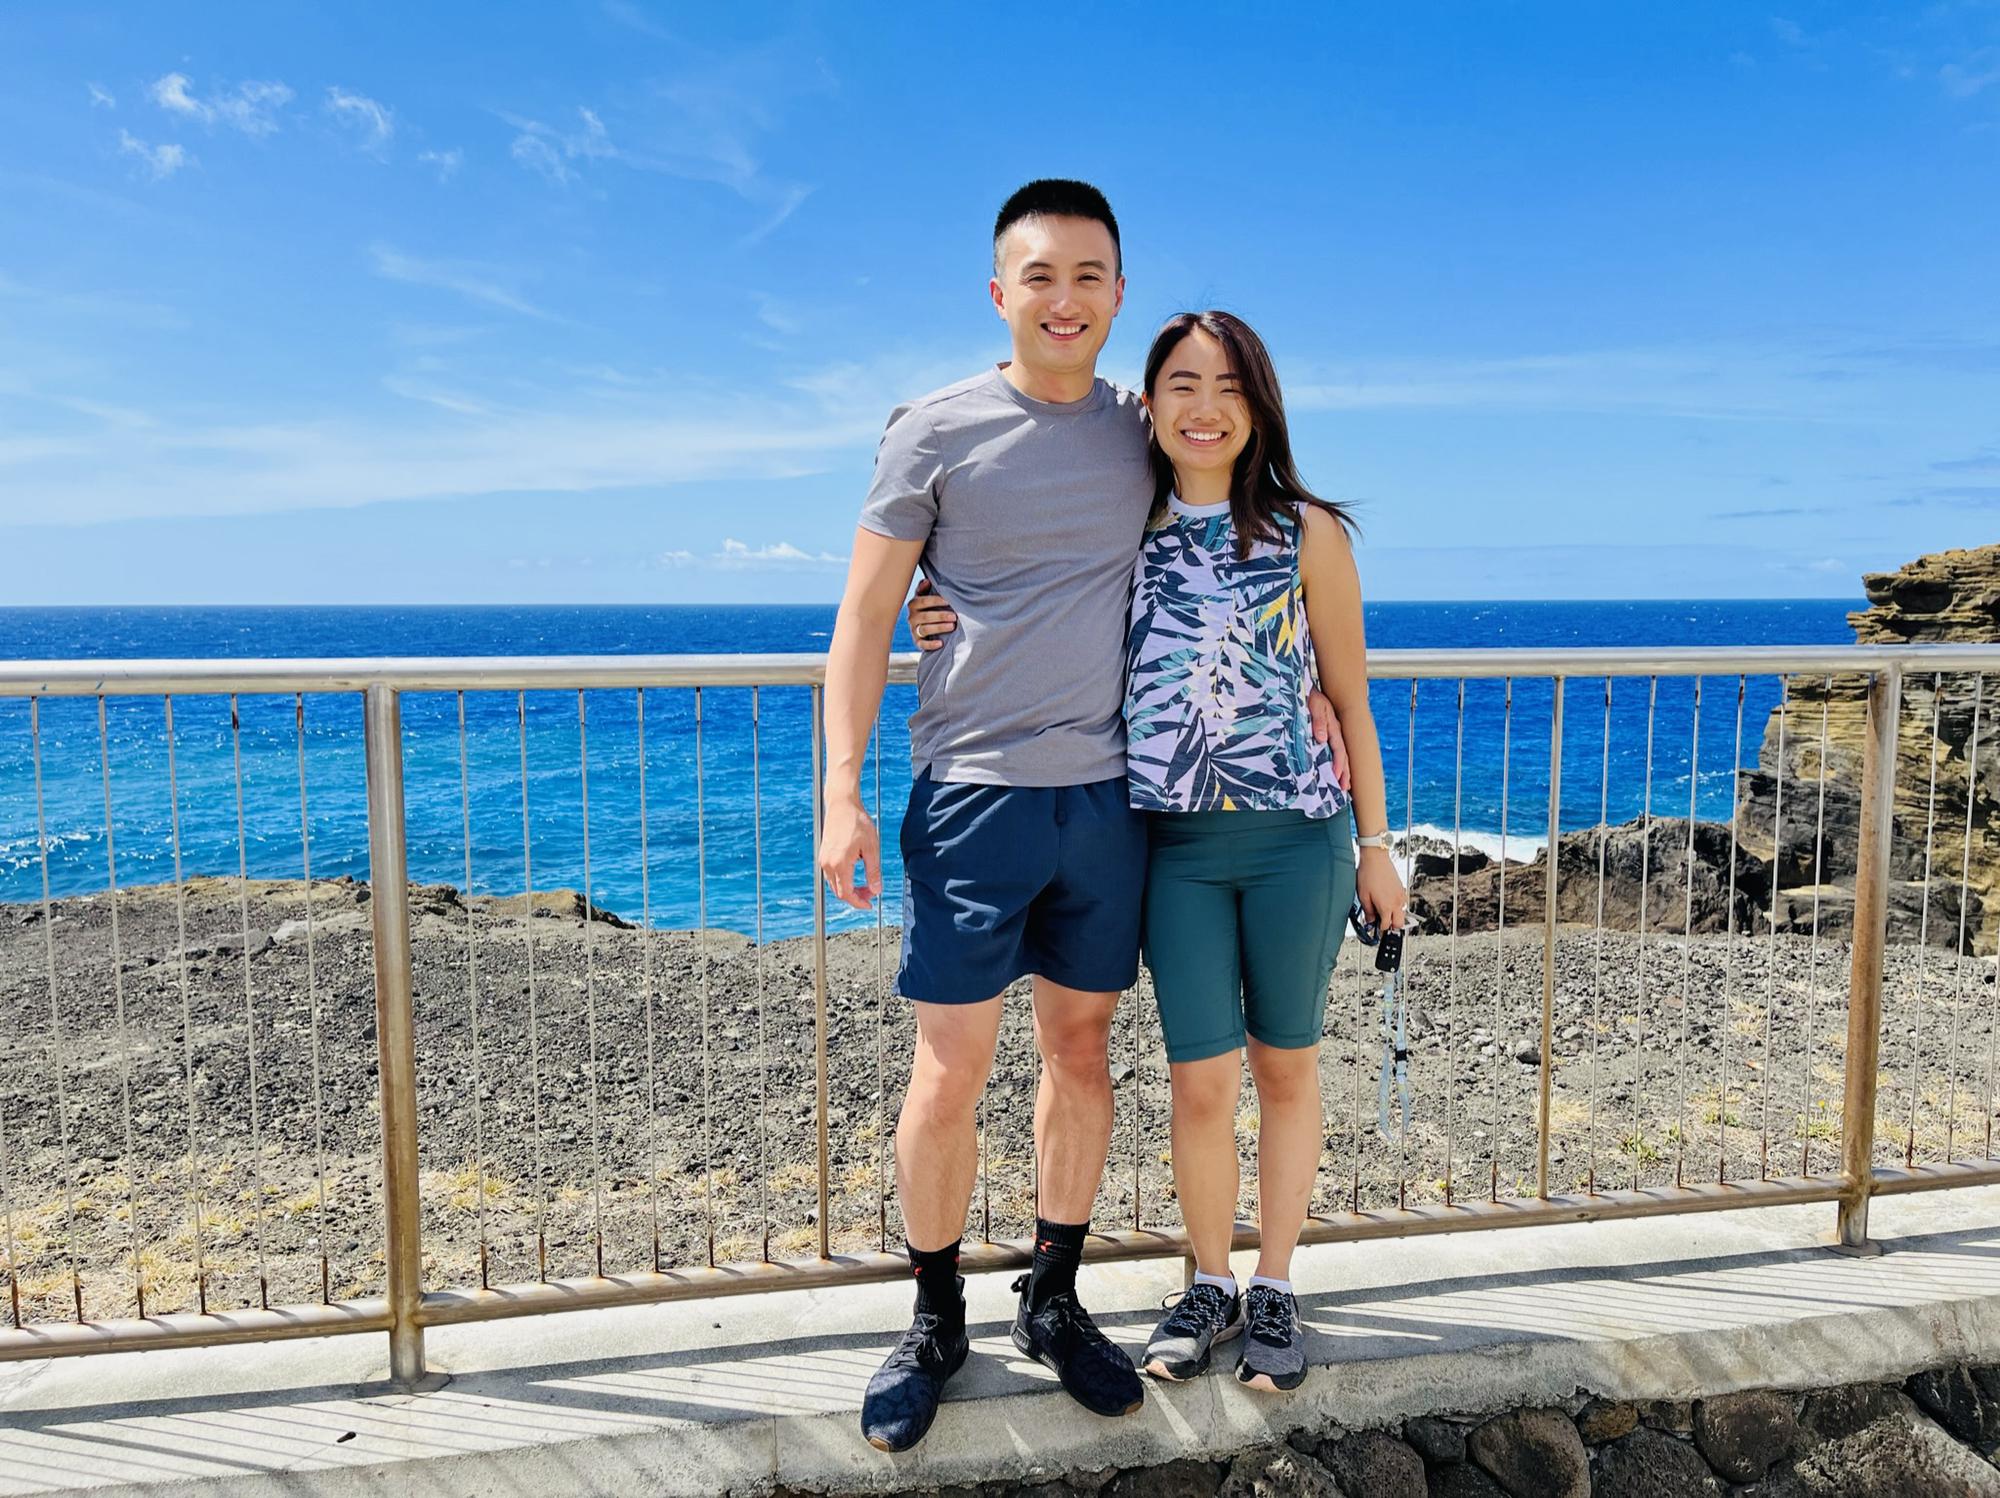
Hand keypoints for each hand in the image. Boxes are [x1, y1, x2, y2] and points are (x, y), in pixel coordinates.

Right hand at [817, 793, 880, 909]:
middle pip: (839, 892)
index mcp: (840, 864)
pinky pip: (831, 875)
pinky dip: (843, 879)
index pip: (847, 894)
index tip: (870, 905)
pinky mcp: (823, 854)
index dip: (858, 903)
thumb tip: (876, 890)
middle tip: (872, 892)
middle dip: (856, 896)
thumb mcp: (872, 848)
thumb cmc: (858, 823)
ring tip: (866, 883)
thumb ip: (873, 871)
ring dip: (849, 888)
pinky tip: (855, 873)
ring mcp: (823, 859)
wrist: (842, 804)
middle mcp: (827, 864)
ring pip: (834, 884)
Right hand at [906, 577, 957, 651]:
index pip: (923, 601)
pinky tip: (941, 643)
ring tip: (952, 626)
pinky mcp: (917, 642)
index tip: (949, 601)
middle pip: (925, 616)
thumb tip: (927, 581)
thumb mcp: (925, 596)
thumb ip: (925, 589)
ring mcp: (914, 630)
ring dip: (939, 628)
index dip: (936, 601)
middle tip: (954, 616)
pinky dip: (931, 644)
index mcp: (913, 604)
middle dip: (940, 616)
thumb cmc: (928, 607)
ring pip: (925, 629)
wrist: (924, 624)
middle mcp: (911, 617)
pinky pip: (922, 644)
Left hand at [1307, 689, 1350, 791]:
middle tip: (1344, 788)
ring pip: (1340, 755)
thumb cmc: (1309, 696)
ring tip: (1344, 786)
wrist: (1305, 688)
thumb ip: (1318, 721)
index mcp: (1333, 726)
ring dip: (1343, 771)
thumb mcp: (1313, 705)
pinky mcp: (1324, 734)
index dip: (1339, 764)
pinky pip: (1332, 751)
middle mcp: (1334, 732)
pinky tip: (1335, 773)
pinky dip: (1335, 763)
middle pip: (1343, 755)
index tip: (1337, 776)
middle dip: (1344, 772)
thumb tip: (1322, 739)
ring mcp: (1330, 734)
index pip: (1338, 749)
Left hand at [1356, 849, 1407, 932]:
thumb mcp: (1363, 896)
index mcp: (1386, 906)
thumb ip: (1368, 911)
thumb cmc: (1368, 874)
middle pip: (1400, 924)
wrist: (1375, 858)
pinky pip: (1402, 903)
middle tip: (1381, 923)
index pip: (1387, 926)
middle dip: (1392, 926)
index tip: (1376, 929)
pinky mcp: (1402, 889)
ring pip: (1402, 913)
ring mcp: (1401, 895)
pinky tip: (1386, 901)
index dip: (1380, 930)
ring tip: (1382, 910)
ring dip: (1394, 916)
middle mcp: (1396, 902)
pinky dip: (1396, 906)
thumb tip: (1370, 921)